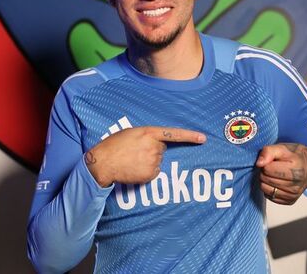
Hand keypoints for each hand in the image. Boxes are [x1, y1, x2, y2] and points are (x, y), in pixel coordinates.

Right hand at [85, 127, 205, 186]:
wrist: (103, 162)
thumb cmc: (114, 145)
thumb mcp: (131, 133)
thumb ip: (147, 135)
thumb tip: (157, 143)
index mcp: (149, 132)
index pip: (174, 134)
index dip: (190, 136)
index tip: (203, 138)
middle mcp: (154, 147)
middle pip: (162, 149)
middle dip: (153, 150)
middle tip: (136, 151)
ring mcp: (153, 161)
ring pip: (158, 161)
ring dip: (148, 161)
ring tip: (132, 160)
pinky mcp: (151, 174)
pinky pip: (154, 172)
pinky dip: (146, 171)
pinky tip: (134, 168)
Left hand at [255, 143, 306, 204]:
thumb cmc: (296, 156)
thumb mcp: (283, 147)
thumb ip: (269, 152)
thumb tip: (259, 163)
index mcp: (295, 169)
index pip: (267, 169)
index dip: (266, 163)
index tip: (272, 161)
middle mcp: (296, 185)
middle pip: (266, 179)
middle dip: (265, 172)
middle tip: (273, 167)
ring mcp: (293, 195)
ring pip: (266, 189)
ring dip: (266, 181)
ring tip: (274, 175)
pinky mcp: (290, 201)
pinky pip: (270, 197)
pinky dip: (269, 189)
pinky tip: (276, 182)